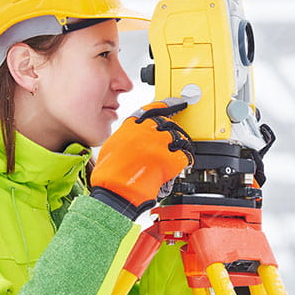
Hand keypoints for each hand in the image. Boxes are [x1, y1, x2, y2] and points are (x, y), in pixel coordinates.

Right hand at [90, 99, 193, 218]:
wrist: (116, 190)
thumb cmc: (110, 173)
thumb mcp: (114, 145)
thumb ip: (129, 134)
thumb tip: (138, 134)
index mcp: (132, 125)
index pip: (154, 109)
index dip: (168, 106)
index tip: (177, 104)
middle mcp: (147, 130)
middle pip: (169, 124)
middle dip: (172, 133)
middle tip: (171, 142)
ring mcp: (160, 143)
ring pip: (179, 138)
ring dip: (178, 147)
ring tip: (172, 156)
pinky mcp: (170, 158)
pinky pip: (184, 155)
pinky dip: (183, 161)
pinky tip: (175, 166)